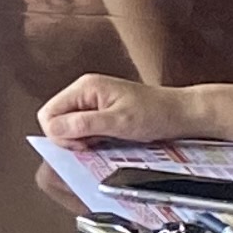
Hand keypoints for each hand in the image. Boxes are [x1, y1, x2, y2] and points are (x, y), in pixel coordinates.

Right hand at [36, 72, 223, 146]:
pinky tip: (107, 138)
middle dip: (69, 137)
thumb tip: (55, 129)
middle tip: (93, 143)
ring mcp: (92, 100)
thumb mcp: (119, 122)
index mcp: (85, 88)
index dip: (60, 134)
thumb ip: (84, 125)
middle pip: (56, 119)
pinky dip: (90, 137)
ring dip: (81, 138)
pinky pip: (82, 126)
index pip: (49, 113)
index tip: (81, 144)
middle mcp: (85, 91)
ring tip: (104, 139)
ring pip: (68, 125)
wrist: (183, 113)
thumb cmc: (158, 113)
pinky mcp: (100, 110)